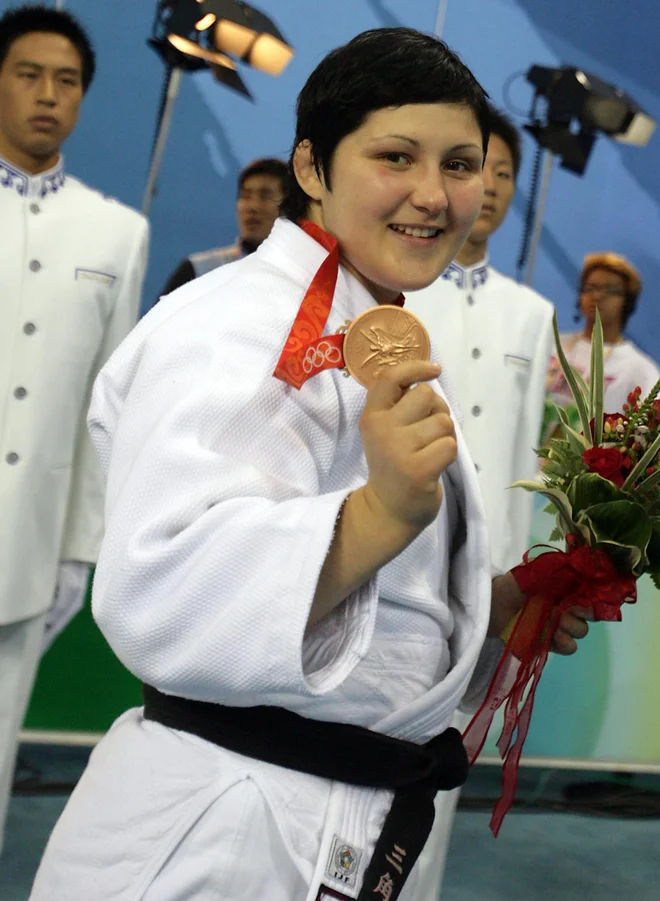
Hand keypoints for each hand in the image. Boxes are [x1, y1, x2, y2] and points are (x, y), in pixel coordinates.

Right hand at [359, 360, 456, 531]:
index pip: (390, 378)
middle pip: (427, 395)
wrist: (388, 510)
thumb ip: (399, 404)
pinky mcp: (418, 470)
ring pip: (443, 421)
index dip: (416, 367)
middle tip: (428, 432)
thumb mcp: (385, 431)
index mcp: (372, 416)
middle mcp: (381, 429)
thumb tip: (427, 373)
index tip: (434, 370)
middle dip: (437, 410)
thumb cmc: (394, 464)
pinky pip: (450, 445)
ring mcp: (399, 450)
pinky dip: (449, 455)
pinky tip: (434, 465)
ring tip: (430, 451)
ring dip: (445, 436)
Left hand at [490, 574, 590, 654]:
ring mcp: (559, 626)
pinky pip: (568, 647)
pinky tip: (556, 636)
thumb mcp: (534, 571)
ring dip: (572, 627)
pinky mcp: (550, 642)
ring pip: (580, 631)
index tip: (582, 596)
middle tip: (568, 609)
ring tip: (557, 623)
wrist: (494, 604)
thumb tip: (577, 567)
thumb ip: (556, 569)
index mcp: (566, 589)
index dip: (591, 596)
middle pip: (590, 615)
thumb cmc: (514, 585)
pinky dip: (565, 643)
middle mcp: (567, 608)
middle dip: (584, 612)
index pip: (590, 594)